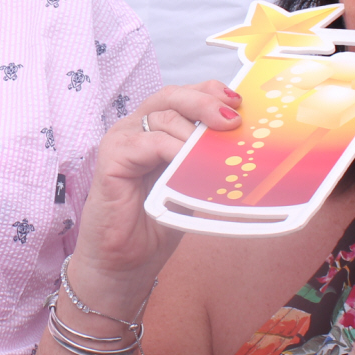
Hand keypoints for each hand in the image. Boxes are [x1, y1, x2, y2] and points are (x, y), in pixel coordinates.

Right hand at [63, 81, 241, 312]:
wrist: (124, 262)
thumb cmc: (155, 223)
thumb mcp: (190, 183)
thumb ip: (204, 158)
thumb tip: (243, 142)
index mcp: (155, 129)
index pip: (183, 96)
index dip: (210, 92)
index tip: (239, 103)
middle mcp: (136, 128)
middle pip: (172, 96)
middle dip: (205, 101)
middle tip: (232, 120)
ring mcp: (121, 140)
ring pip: (162, 115)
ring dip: (195, 130)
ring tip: (215, 150)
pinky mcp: (111, 158)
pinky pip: (147, 142)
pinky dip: (172, 149)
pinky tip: (188, 162)